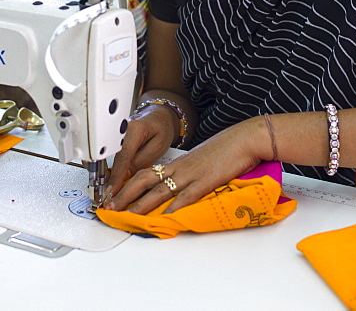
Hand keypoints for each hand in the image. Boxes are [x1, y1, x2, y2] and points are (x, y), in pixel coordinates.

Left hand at [104, 117, 265, 214]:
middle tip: (111, 206)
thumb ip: (189, 173)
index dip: (127, 183)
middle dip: (125, 194)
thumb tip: (178, 189)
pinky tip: (164, 216)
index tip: (115, 194)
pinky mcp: (206, 180)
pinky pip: (186, 195)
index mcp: (178, 162)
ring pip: (160, 189)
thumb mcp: (202, 159)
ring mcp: (192, 174)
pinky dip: (174, 207)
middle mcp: (180, 167)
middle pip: (145, 179)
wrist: (245, 139)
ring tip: (128, 214)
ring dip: (142, 203)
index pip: (146, 172)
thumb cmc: (227, 149)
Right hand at [106, 105, 179, 198]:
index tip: (111, 190)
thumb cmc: (161, 129)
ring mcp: (112, 131)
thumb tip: (124, 177)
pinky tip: (105, 177)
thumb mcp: (158, 147)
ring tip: (105, 187)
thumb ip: (141, 162)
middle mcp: (119, 128)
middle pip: (105, 154)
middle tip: (103, 192)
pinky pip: (103, 152)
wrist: (158, 117)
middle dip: (102, 174)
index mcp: (135, 129)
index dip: (116, 175)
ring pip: (100, 154)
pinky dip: (102, 166)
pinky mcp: (109, 137)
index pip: (122, 156)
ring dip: (100, 171)